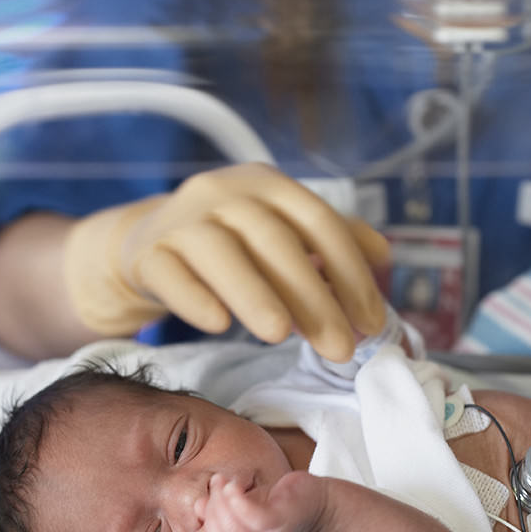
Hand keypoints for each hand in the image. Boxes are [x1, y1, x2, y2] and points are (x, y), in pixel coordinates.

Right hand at [63, 164, 390, 361]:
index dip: (350, 272)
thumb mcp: (280, 230)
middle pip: (275, 241)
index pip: (318, 222)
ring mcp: (181, 220)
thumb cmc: (230, 243)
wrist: (147, 244)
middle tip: (339, 348)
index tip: (371, 322)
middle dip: (313, 297)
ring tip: (281, 337)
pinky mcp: (147, 252)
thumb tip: (383, 255)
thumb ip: (331, 240)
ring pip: (221, 253)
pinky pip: (171, 275)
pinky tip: (218, 325)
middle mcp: (224, 192)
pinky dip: (195, 298)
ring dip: (254, 294)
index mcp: (267, 183)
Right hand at [193, 471, 323, 531]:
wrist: (316, 499)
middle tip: (221, 486)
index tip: (210, 508)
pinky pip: (251, 517)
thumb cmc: (274, 502)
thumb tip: (199, 509)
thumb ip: (217, 510)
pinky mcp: (279, 520)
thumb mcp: (240, 507)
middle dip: (211, 507)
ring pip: (230, 527)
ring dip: (220, 499)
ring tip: (228, 482)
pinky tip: (236, 484)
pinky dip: (236, 498)